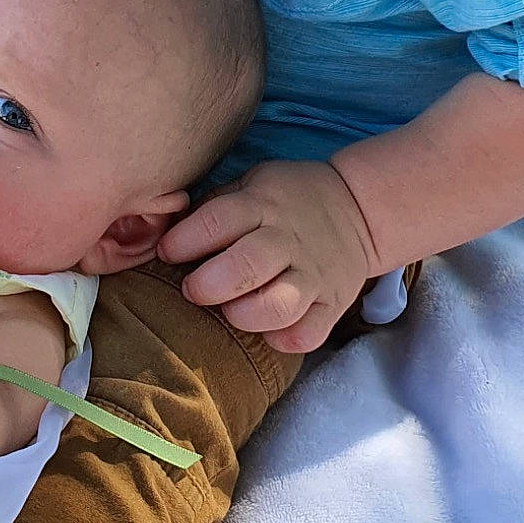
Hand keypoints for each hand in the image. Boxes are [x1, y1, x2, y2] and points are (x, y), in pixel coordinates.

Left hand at [157, 159, 380, 352]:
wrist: (357, 208)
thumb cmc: (286, 198)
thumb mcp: (253, 182)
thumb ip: (215, 204)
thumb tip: (166, 229)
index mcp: (263, 205)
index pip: (218, 221)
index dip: (184, 240)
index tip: (166, 252)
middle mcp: (288, 240)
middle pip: (246, 266)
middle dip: (208, 284)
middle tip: (192, 289)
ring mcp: (313, 275)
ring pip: (278, 306)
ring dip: (244, 314)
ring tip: (229, 310)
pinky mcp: (332, 305)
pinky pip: (306, 335)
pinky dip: (283, 339)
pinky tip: (266, 329)